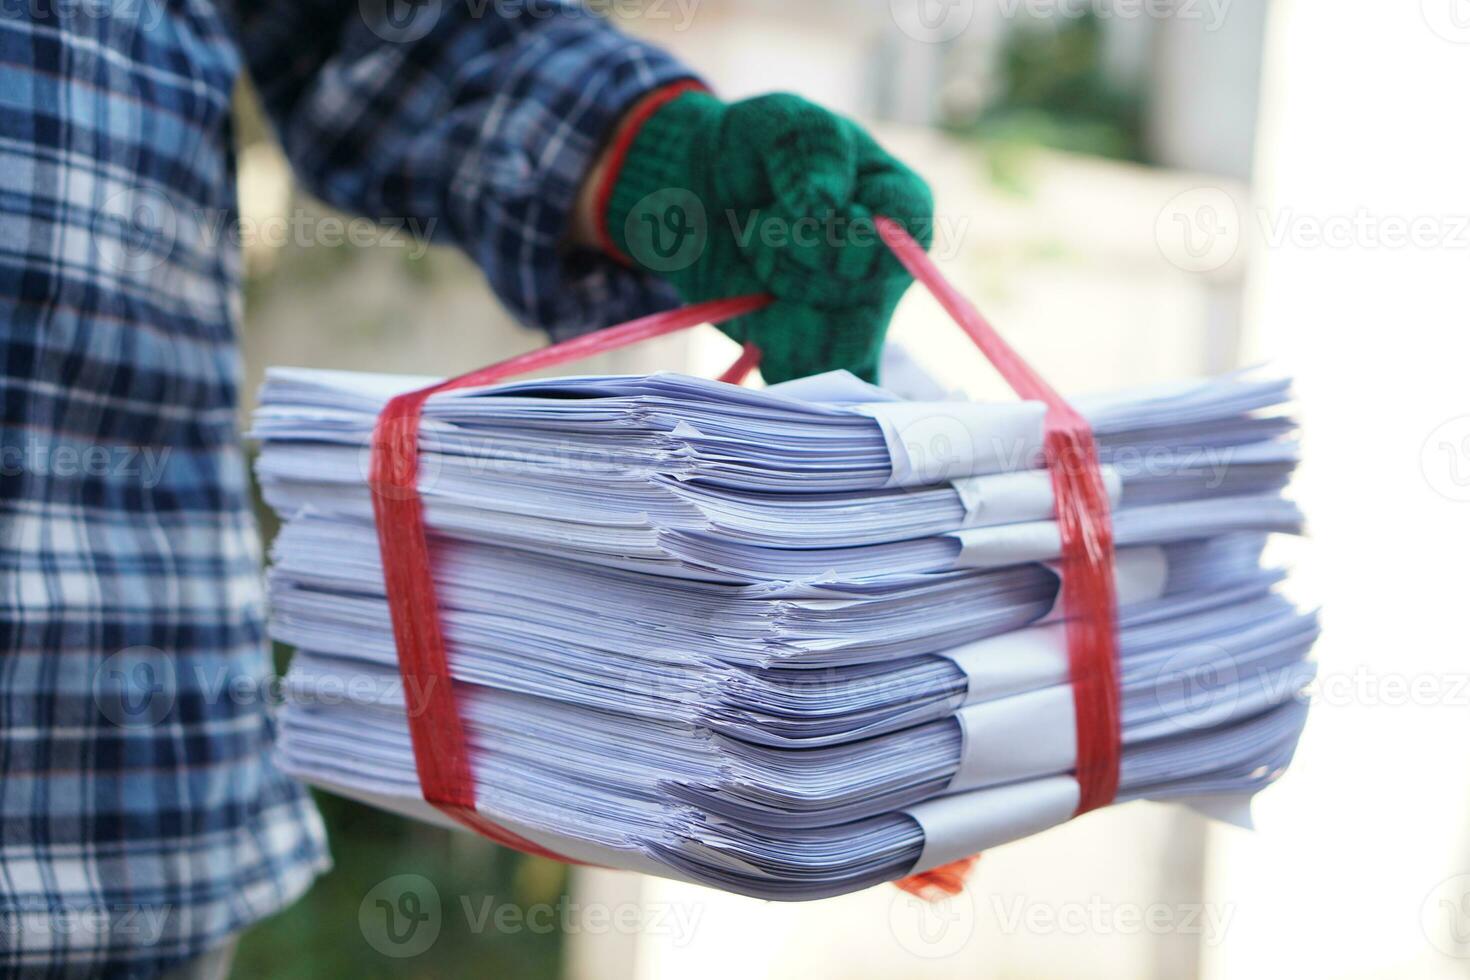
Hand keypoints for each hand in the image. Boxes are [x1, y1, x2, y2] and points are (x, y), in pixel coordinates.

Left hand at [583, 88, 933, 383]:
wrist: (694, 194)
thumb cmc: (755, 151)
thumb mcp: (783, 122)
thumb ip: (813, 148)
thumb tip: (826, 203)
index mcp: (896, 203)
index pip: (906, 226)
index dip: (853, 224)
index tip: (805, 206)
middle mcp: (883, 267)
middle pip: (861, 284)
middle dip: (799, 251)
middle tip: (762, 225)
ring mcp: (848, 314)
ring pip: (832, 335)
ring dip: (776, 288)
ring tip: (755, 255)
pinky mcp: (807, 350)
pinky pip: (812, 380)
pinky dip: (787, 367)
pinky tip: (766, 335)